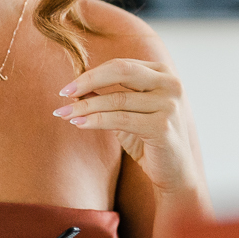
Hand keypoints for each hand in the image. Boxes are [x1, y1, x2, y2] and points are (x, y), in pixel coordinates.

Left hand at [54, 59, 200, 194]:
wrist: (174, 173)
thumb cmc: (149, 140)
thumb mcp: (127, 113)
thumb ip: (107, 97)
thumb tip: (74, 89)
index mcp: (163, 73)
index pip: (121, 65)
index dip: (92, 74)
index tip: (68, 88)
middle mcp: (170, 84)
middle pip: (121, 71)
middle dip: (88, 80)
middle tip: (64, 93)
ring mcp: (169, 105)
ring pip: (117, 99)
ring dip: (86, 106)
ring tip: (64, 114)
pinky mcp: (163, 127)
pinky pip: (120, 119)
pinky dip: (96, 120)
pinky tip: (79, 124)